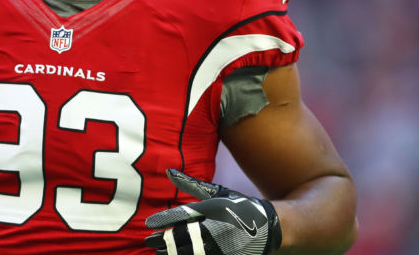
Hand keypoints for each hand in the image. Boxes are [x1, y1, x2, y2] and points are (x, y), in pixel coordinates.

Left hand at [144, 169, 281, 254]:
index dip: (164, 221)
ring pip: (192, 252)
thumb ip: (190, 183)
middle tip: (150, 242)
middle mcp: (216, 227)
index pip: (182, 215)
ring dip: (174, 253)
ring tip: (160, 253)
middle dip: (164, 241)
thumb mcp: (216, 192)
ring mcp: (222, 245)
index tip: (148, 224)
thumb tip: (169, 170)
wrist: (269, 225)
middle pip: (184, 236)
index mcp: (212, 209)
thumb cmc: (237, 205)